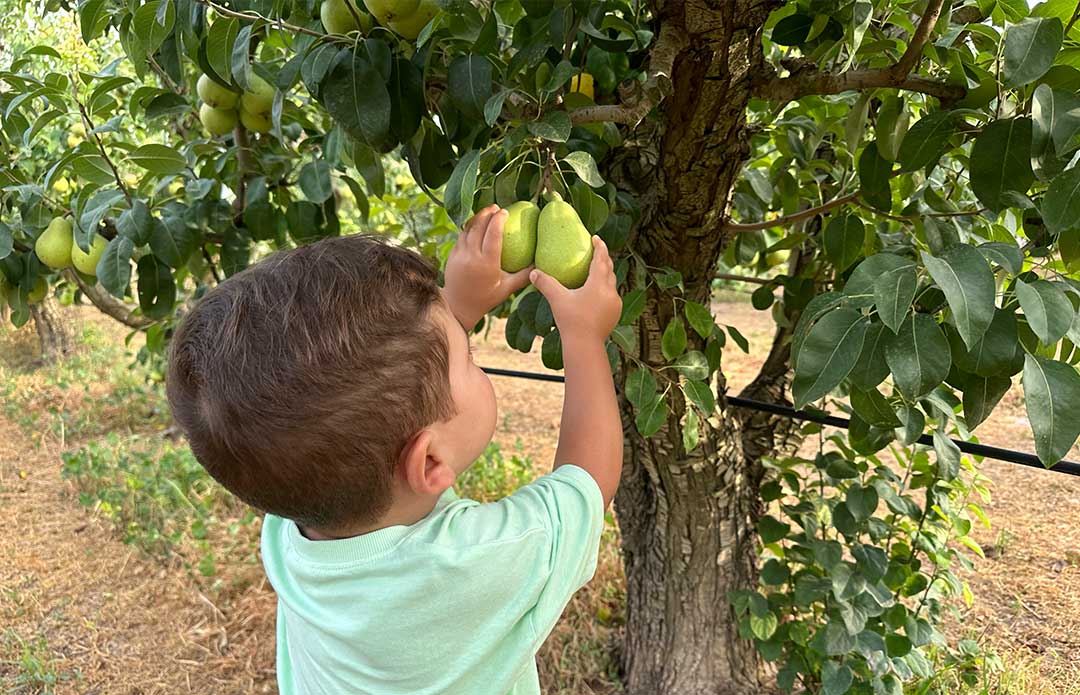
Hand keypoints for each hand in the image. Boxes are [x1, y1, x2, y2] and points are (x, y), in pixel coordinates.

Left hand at [443, 206, 532, 328]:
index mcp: (487, 263)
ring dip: (477, 217)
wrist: (458, 306)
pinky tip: (476, 224)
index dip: (499, 219)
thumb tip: (540, 266)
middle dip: (488, 213)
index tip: (505, 211)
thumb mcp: (507, 289)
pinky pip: (460, 236)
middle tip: (497, 207)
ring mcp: (459, 254)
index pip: (493, 234)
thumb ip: (524, 276)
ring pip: (468, 229)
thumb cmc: (486, 299)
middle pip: (479, 226)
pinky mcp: (451, 255)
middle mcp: (471, 256)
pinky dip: (469, 227)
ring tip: (487, 211)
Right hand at [529, 237, 620, 345]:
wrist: (585, 345)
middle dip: (603, 258)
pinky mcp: (615, 313)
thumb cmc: (571, 320)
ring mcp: (615, 303)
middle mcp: (610, 291)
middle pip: (609, 269)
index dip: (600, 246)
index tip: (596, 238)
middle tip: (596, 251)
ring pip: (611, 283)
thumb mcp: (557, 299)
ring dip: (605, 274)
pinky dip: (605, 289)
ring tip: (596, 270)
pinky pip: (611, 296)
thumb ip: (545, 283)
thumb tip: (532, 272)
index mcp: (598, 283)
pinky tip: (596, 293)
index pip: (601, 258)